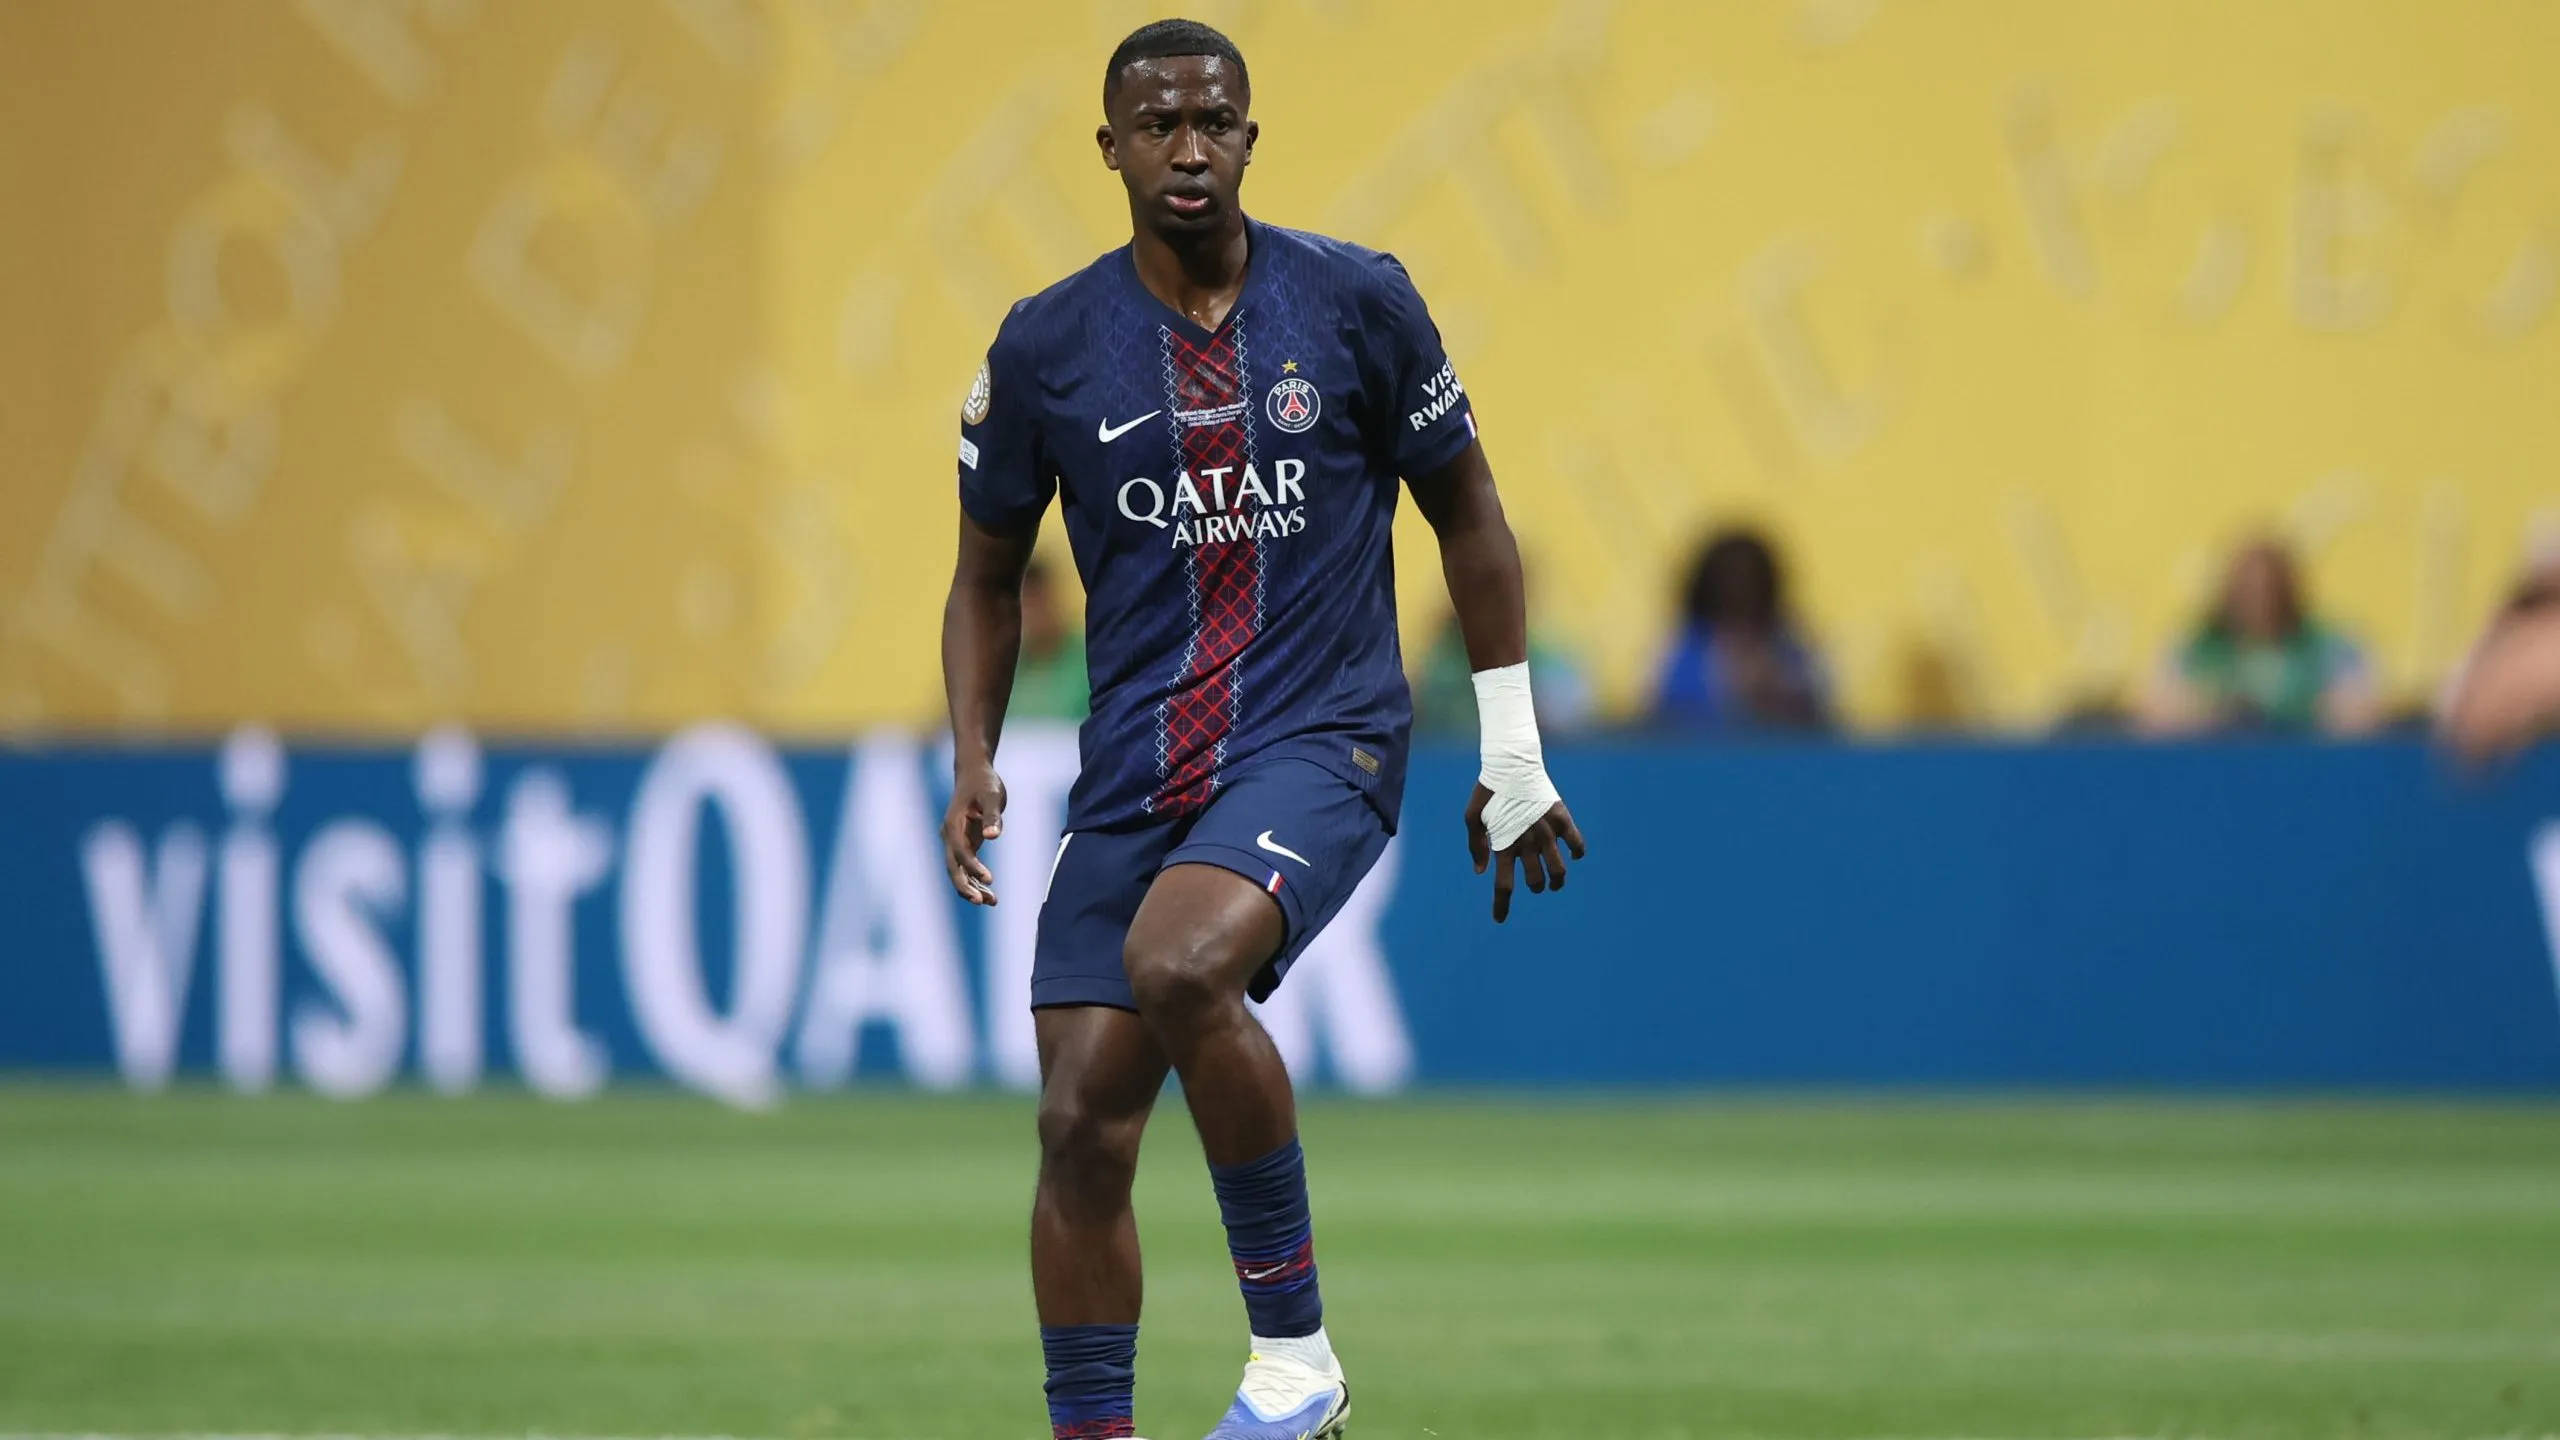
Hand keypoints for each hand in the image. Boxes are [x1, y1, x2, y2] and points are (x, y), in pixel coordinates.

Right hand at [942, 763, 1008, 905]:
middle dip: (965, 886)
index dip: (973, 867)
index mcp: (953, 825)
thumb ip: (992, 816)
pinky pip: (968, 868)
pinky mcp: (966, 844)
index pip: (960, 852)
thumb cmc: (984, 783)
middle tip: (981, 901)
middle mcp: (950, 836)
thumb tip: (993, 836)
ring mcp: (956, 842)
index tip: (990, 879)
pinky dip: (977, 881)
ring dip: (973, 888)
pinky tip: (991, 895)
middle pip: (953, 868)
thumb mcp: (992, 795)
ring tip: (992, 902)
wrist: (975, 774)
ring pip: (960, 872)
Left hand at [1465, 784, 1586, 922]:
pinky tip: (1574, 855)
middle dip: (1536, 887)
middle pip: (1535, 881)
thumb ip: (1476, 846)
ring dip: (1557, 880)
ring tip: (1556, 881)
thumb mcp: (1472, 818)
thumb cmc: (1488, 792)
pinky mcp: (1561, 818)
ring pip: (1559, 870)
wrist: (1510, 763)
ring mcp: (1546, 831)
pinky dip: (1577, 852)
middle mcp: (1526, 842)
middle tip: (1537, 884)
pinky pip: (1576, 843)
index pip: (1503, 885)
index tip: (1499, 920)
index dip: (1501, 906)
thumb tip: (1481, 872)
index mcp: (1504, 844)